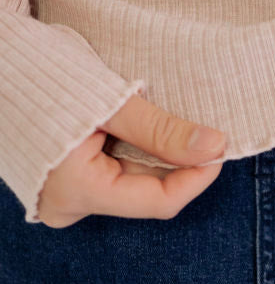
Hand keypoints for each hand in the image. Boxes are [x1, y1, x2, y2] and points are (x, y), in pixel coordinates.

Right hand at [36, 92, 227, 227]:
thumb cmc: (45, 78)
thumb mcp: (112, 103)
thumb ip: (162, 129)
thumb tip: (214, 145)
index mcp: (77, 191)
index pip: (159, 201)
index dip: (198, 176)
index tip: (221, 144)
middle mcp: (69, 205)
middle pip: (147, 191)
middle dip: (178, 161)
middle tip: (202, 127)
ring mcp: (64, 195)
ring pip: (133, 181)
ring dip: (158, 154)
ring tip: (168, 121)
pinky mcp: (65, 180)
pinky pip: (114, 172)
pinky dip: (136, 151)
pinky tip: (144, 127)